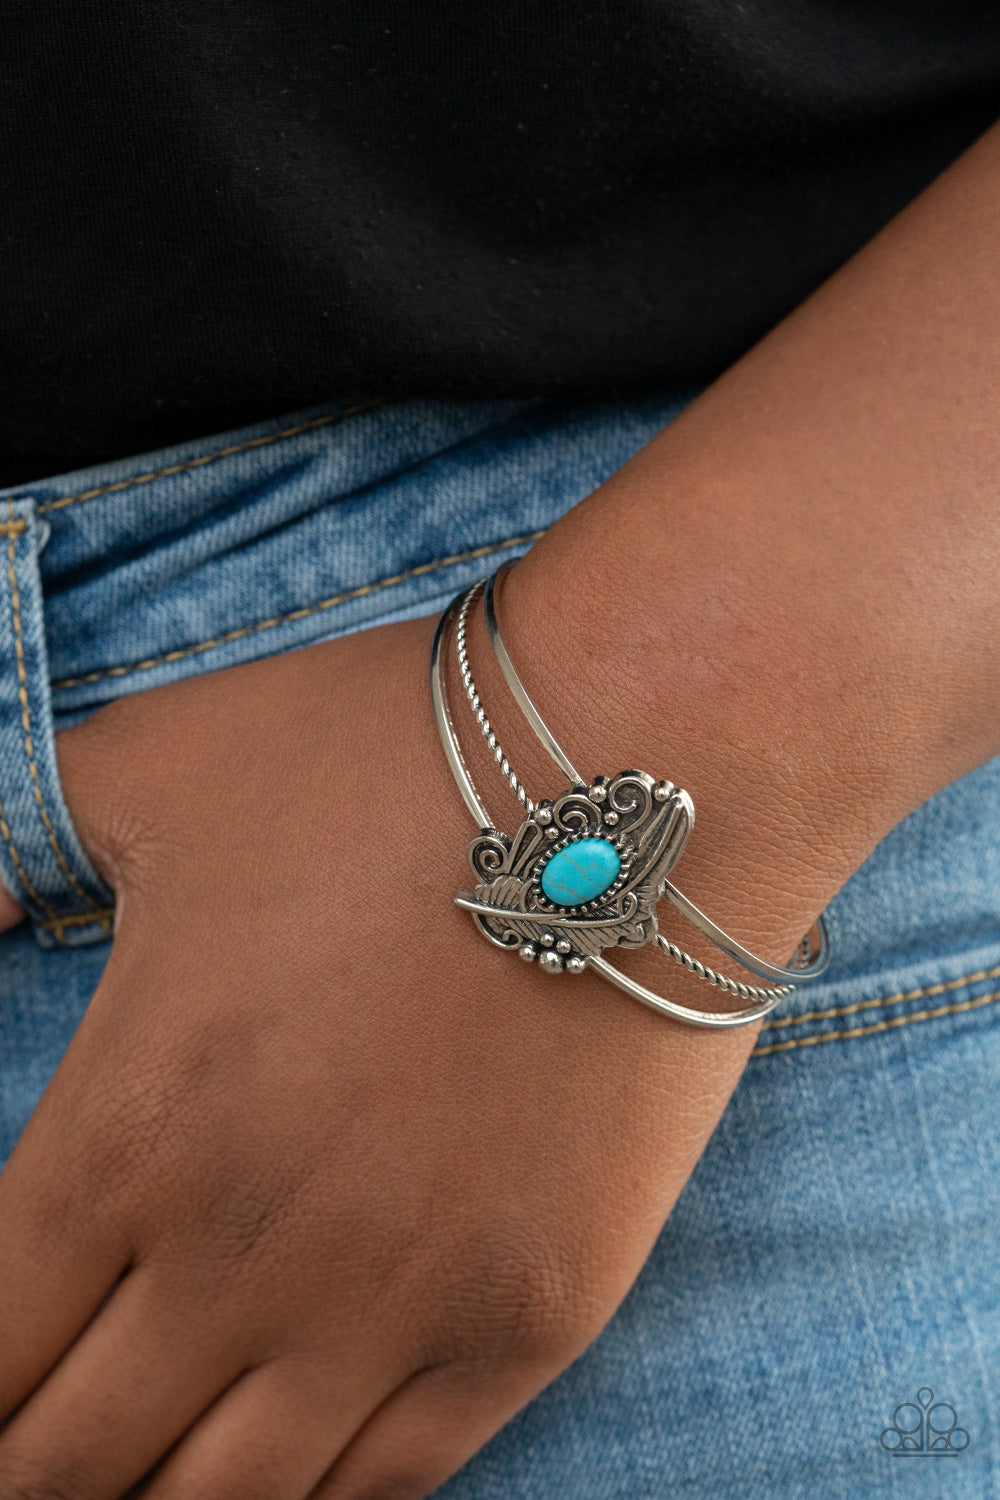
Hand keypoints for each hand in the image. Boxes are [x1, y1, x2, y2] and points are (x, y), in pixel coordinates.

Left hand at [0, 611, 764, 1498]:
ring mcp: (397, 1307)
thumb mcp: (154, 767)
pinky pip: (389, 1490)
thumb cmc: (384, 758)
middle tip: (43, 1448)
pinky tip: (282, 1470)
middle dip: (34, 1468)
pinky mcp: (528, 1323)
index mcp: (128, 1128)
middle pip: (68, 1465)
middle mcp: (244, 1255)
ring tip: (141, 1476)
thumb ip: (11, 852)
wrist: (638, 780)